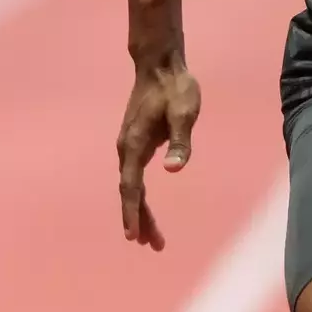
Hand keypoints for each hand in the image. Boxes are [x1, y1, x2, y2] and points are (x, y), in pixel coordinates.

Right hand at [116, 61, 200, 251]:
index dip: (133, 211)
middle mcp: (127, 148)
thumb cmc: (175, 88)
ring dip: (139, 211)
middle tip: (153, 245)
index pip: (132, 186)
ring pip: (131, 186)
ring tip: (149, 237)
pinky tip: (145, 207)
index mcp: (135, 144)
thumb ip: (181, 141)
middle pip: (130, 192)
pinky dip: (139, 196)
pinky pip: (135, 177)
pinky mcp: (136, 142)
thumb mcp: (184, 112)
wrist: (160, 65)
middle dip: (139, 219)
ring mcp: (129, 145)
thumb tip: (174, 170)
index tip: (134, 235)